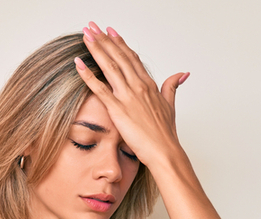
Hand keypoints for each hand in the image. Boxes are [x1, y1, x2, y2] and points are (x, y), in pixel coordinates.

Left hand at [75, 22, 189, 168]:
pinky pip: (99, 88)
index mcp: (149, 85)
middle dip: (104, 39)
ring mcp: (128, 96)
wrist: (165, 151)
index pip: (132, 58)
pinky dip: (88, 75)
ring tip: (86, 35)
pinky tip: (78, 64)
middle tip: (92, 26)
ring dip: (96, 49)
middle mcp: (138, 86)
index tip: (110, 31)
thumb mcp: (170, 105)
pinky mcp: (118, 109)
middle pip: (119, 56)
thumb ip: (172, 86)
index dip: (119, 43)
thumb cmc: (166, 134)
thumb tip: (183, 73)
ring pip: (110, 66)